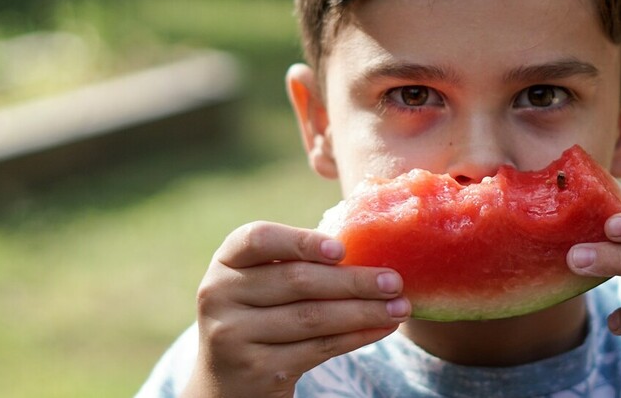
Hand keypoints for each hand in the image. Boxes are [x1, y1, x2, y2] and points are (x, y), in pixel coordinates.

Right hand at [182, 221, 409, 397]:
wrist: (229, 381)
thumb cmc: (263, 314)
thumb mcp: (265, 283)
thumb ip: (299, 262)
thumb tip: (373, 246)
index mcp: (226, 262)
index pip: (257, 238)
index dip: (301, 241)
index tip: (342, 249)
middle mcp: (220, 295)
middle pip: (296, 281)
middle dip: (353, 281)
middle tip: (395, 281)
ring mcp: (233, 335)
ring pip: (312, 317)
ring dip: (364, 311)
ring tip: (400, 308)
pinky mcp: (256, 369)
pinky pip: (317, 348)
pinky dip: (356, 337)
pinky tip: (381, 328)